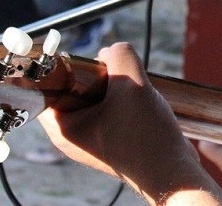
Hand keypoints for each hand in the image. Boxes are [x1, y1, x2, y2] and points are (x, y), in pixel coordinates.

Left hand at [38, 43, 221, 204]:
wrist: (172, 171)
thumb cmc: (146, 137)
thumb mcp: (131, 84)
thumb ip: (119, 54)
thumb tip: (113, 51)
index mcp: (63, 127)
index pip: (49, 85)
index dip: (66, 66)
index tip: (88, 59)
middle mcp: (73, 136)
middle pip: (75, 87)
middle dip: (97, 75)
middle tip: (115, 75)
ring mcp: (93, 139)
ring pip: (96, 96)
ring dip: (115, 86)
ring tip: (131, 92)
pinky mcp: (111, 140)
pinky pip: (111, 108)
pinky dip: (124, 100)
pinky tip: (141, 102)